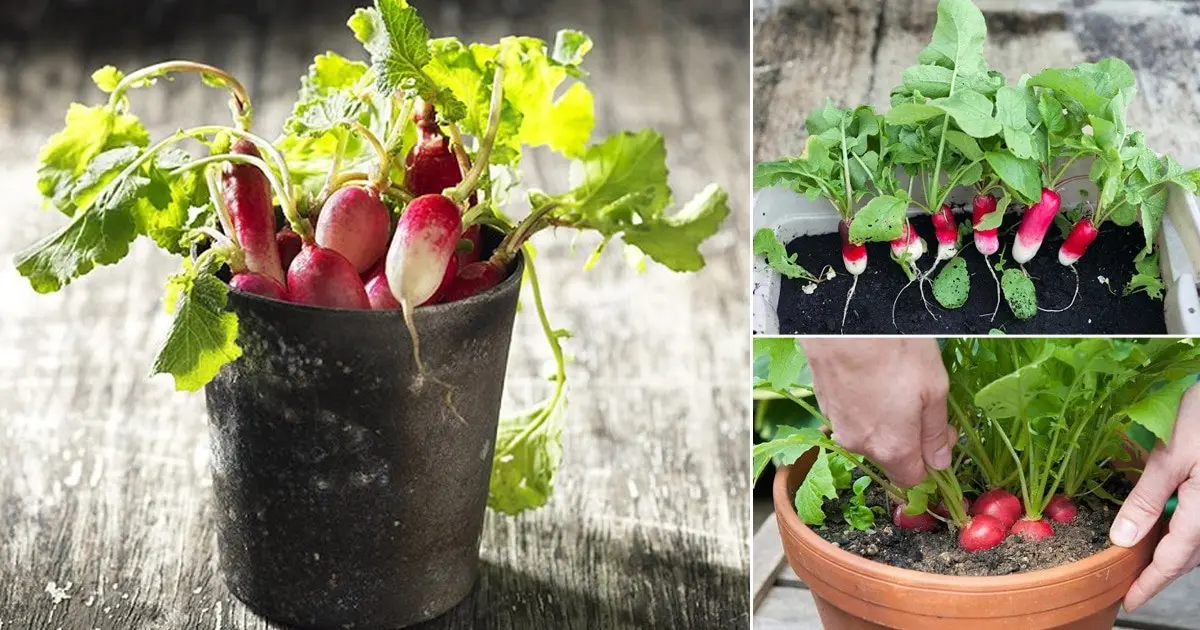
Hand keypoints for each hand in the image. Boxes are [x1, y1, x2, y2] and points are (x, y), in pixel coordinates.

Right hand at [799, 338, 952, 487]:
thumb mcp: (934, 388)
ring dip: (885, 420)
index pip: (913, 479)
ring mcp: (838, 424)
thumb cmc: (895, 350)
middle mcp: (860, 444)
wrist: (844, 322)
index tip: (942, 432)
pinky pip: (851, 417)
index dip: (932, 461)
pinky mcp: (823, 404)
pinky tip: (871, 377)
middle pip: (890, 456)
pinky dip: (864, 405)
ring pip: (869, 435)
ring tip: (893, 383)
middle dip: (908, 438)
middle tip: (921, 402)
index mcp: (892, 447)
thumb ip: (936, 432)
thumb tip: (940, 463)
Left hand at [1111, 385, 1199, 611]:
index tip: (1130, 601)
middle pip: (1189, 556)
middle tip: (1131, 584)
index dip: (1150, 584)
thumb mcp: (1169, 455)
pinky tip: (1162, 526)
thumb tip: (1123, 538)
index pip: (1174, 559)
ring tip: (1140, 559)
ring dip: (1172, 553)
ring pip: (1198, 542)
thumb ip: (1147, 498)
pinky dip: (1183, 532)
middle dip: (1160, 572)